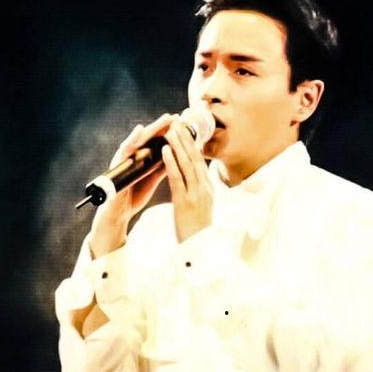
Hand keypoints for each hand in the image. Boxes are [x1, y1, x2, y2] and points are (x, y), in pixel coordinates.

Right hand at [90, 113, 176, 257]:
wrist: (119, 213)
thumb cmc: (134, 195)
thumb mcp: (152, 178)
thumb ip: (161, 167)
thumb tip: (177, 156)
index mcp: (142, 159)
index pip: (156, 142)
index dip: (169, 133)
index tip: (183, 124)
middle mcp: (132, 155)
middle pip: (148, 138)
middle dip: (162, 126)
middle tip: (175, 116)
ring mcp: (124, 158)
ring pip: (138, 139)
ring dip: (151, 128)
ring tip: (164, 119)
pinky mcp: (118, 164)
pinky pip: (125, 150)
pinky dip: (132, 139)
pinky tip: (140, 130)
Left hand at [161, 119, 213, 242]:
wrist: (199, 249)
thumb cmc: (197, 231)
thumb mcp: (202, 208)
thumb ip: (200, 192)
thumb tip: (198, 180)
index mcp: (208, 189)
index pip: (200, 161)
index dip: (193, 144)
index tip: (186, 130)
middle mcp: (205, 188)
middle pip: (195, 158)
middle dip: (187, 139)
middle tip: (179, 121)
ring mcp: (196, 194)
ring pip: (187, 164)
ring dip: (178, 144)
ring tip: (171, 129)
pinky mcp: (185, 202)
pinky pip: (177, 178)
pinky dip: (171, 162)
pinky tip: (164, 150)